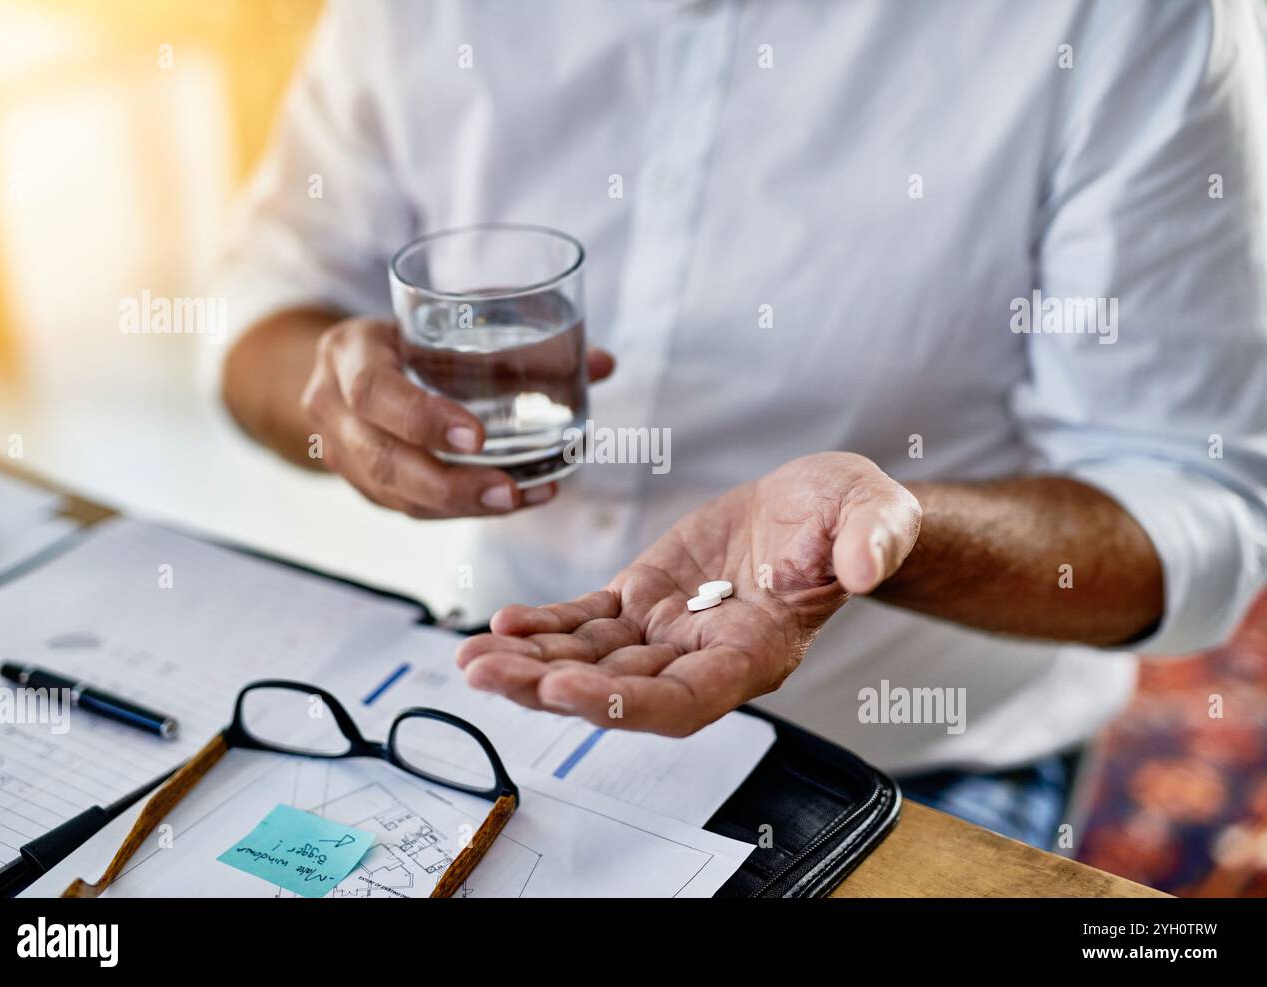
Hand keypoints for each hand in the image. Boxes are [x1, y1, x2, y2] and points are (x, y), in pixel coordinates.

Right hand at [300, 318, 613, 517]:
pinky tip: (514, 502)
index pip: (372, 391)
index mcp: (347, 351)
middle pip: (381, 459)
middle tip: (507, 491)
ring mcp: (342, 453)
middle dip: (447, 484)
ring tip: (519, 501)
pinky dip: (461, 509)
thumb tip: (603, 363)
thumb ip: (516, 336)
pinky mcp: (364, 484)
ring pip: (394, 494)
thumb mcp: (444, 319)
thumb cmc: (409, 335)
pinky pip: (409, 507)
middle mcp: (331, 406)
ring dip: (460, 506)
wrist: (344, 366)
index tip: (477, 437)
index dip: (421, 418)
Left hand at [456, 452, 921, 734]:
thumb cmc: (848, 517)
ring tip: (470, 657)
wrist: (816, 507)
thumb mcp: (873, 513)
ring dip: (529, 661)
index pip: (685, 699)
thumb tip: (864, 564)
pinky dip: (545, 624)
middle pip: (618, 688)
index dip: (626, 702)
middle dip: (549, 685)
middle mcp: (702, 654)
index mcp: (755, 651)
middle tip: (484, 673)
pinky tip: (501, 623)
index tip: (568, 689)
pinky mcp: (643, 598)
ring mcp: (667, 630)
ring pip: (590, 658)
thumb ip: (872, 539)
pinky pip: (586, 619)